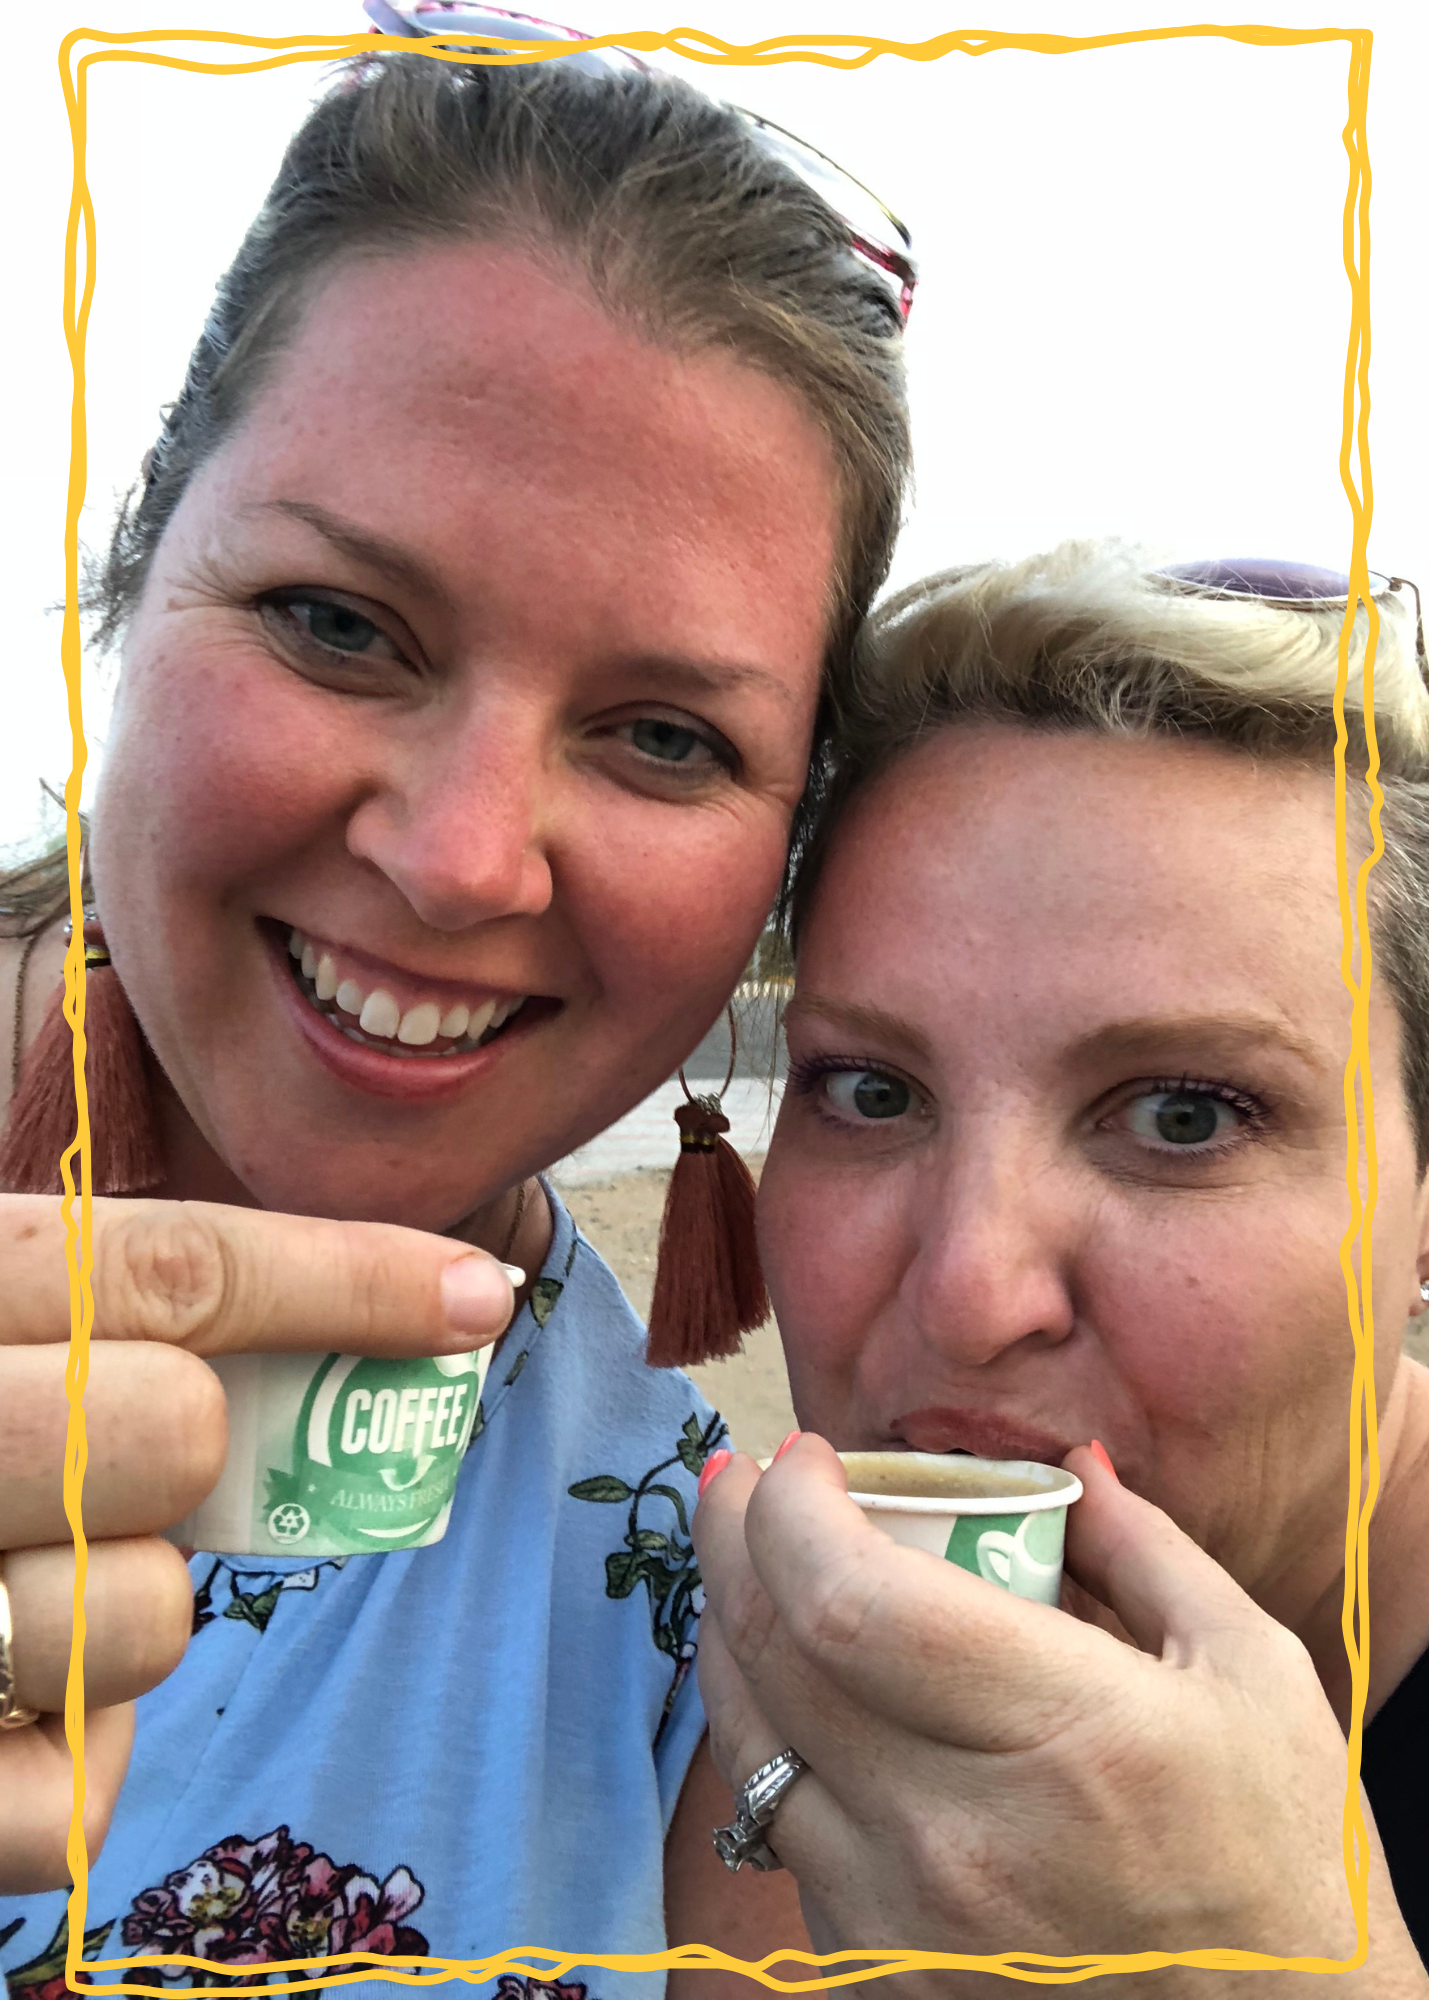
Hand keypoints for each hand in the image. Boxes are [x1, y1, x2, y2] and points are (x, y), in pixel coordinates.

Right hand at [0, 1193, 516, 1893]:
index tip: (480, 1295)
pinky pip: (82, 1800)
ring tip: (14, 1606)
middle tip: (107, 1471)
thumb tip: (288, 1352)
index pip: (168, 1263)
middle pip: (176, 1429)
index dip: (350, 1276)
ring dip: (122, 1618)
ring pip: (151, 1614)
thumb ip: (77, 1323)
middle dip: (183, 1452)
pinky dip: (69, 1774)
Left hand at [692, 1438, 1427, 1997]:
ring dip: (725, 1635)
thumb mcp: (1251, 1673)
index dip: (794, 1512)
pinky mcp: (880, 1975)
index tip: (803, 1456)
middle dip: (733, 1542)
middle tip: (736, 1479)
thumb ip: (1146, 1549)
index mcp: (1066, 1735)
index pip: (852, 1603)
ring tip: (735, 1563)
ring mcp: (905, 1921)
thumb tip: (1068, 1463)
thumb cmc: (1278, 1856)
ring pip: (750, 1748)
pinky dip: (767, 1741)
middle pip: (778, 1659)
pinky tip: (784, 1687)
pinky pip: (782, 1834)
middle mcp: (961, 1836)